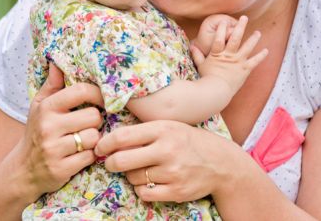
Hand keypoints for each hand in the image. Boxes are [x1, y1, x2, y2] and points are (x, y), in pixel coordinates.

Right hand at [21, 63, 104, 195]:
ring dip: (94, 140)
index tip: (102, 99)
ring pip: (94, 137)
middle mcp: (48, 127)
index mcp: (46, 107)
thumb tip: (57, 60)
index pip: (81, 91)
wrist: (23, 170)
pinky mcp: (61, 169)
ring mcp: (54, 149)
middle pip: (93, 116)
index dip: (98, 94)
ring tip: (84, 140)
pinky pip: (90, 157)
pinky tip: (81, 154)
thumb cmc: (37, 131)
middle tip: (88, 124)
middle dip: (95, 121)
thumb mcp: (39, 106)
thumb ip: (52, 84)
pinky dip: (90, 156)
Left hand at [94, 120, 241, 201]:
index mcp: (162, 129)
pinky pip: (145, 193)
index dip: (104, 144)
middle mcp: (167, 150)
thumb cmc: (186, 140)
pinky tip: (149, 181)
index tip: (99, 147)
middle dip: (110, 162)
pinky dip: (142, 189)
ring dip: (130, 175)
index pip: (122, 137)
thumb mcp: (167, 126)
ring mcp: (173, 172)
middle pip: (121, 161)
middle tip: (110, 162)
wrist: (220, 162)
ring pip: (133, 178)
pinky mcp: (177, 191)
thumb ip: (142, 131)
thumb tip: (108, 140)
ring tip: (139, 169)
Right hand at [190, 15, 267, 94]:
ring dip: (253, 39)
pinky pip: (255, 61)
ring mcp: (238, 62)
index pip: (219, 37)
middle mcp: (229, 55)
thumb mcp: (201, 65)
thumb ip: (197, 55)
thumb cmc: (207, 78)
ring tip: (258, 32)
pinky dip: (261, 56)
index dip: (221, 28)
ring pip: (248, 47)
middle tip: (244, 18)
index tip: (224, 20)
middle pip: (235, 38)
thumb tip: (191, 46)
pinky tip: (266, 50)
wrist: (217, 91)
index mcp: (217, 53)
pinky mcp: (245, 69)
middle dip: (240, 26)